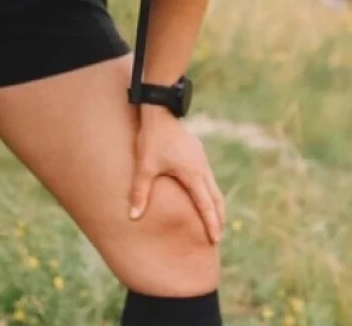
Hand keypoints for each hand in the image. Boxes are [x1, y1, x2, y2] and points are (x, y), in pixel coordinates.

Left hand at [128, 106, 224, 243]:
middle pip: (216, 198)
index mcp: (193, 174)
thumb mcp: (144, 167)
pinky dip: (209, 191)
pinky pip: (207, 177)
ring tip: (214, 219)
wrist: (160, 111)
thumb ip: (140, 193)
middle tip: (218, 236)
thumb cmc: (152, 140)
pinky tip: (203, 194)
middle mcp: (202, 168)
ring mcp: (201, 159)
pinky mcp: (197, 153)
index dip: (210, 223)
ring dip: (215, 204)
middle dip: (218, 217)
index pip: (205, 205)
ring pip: (213, 187)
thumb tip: (133, 216)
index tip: (215, 239)